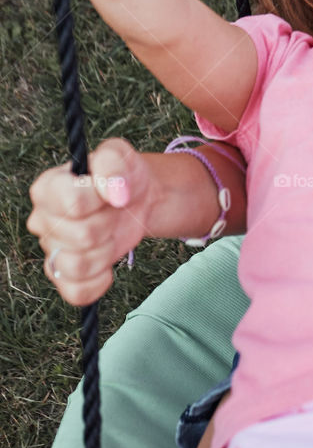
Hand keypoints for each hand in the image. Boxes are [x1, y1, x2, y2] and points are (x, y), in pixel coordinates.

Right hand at [27, 138, 152, 305]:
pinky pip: (76, 293)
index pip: (73, 203)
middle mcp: (42, 220)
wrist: (135, 199)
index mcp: (47, 187)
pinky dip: (98, 283)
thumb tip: (115, 192)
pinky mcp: (64, 276)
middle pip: (81, 236)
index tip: (112, 190)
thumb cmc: (121, 175)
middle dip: (109, 223)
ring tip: (111, 234)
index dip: (101, 198)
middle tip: (114, 211)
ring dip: (106, 252)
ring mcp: (51, 250)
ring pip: (75, 266)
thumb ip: (113, 162)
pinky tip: (109, 267)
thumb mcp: (120, 154)